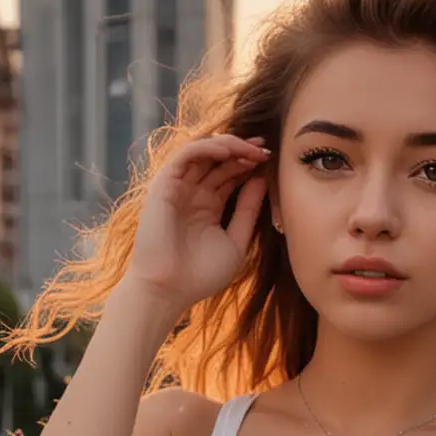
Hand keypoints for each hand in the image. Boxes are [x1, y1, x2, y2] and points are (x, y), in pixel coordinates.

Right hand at [123, 133, 271, 313]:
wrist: (168, 290)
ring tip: (251, 149)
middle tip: (266, 148)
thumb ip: (248, 210)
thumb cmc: (200, 275)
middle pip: (220, 160)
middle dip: (244, 150)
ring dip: (229, 145)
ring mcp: (178, 188)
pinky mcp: (164, 185)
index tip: (272, 159)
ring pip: (204, 151)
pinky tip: (228, 152)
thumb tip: (262, 179)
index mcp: (209, 206)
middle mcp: (193, 193)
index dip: (250, 163)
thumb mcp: (236, 241)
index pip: (231, 174)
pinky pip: (186, 154)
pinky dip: (207, 148)